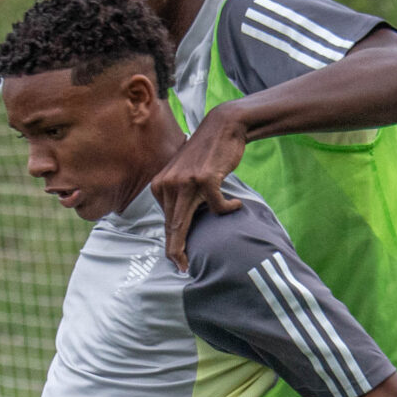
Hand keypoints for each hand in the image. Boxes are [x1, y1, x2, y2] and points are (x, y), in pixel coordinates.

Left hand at [150, 102, 248, 270]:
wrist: (223, 127)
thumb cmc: (207, 156)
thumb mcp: (184, 176)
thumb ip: (178, 197)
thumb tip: (178, 227)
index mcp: (160, 185)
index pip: (164, 221)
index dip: (170, 244)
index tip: (176, 262)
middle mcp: (168, 183)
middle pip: (172, 225)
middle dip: (175, 250)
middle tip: (181, 268)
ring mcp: (185, 181)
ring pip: (185, 222)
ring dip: (188, 244)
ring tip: (192, 258)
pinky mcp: (205, 179)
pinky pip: (217, 206)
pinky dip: (227, 208)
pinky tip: (235, 204)